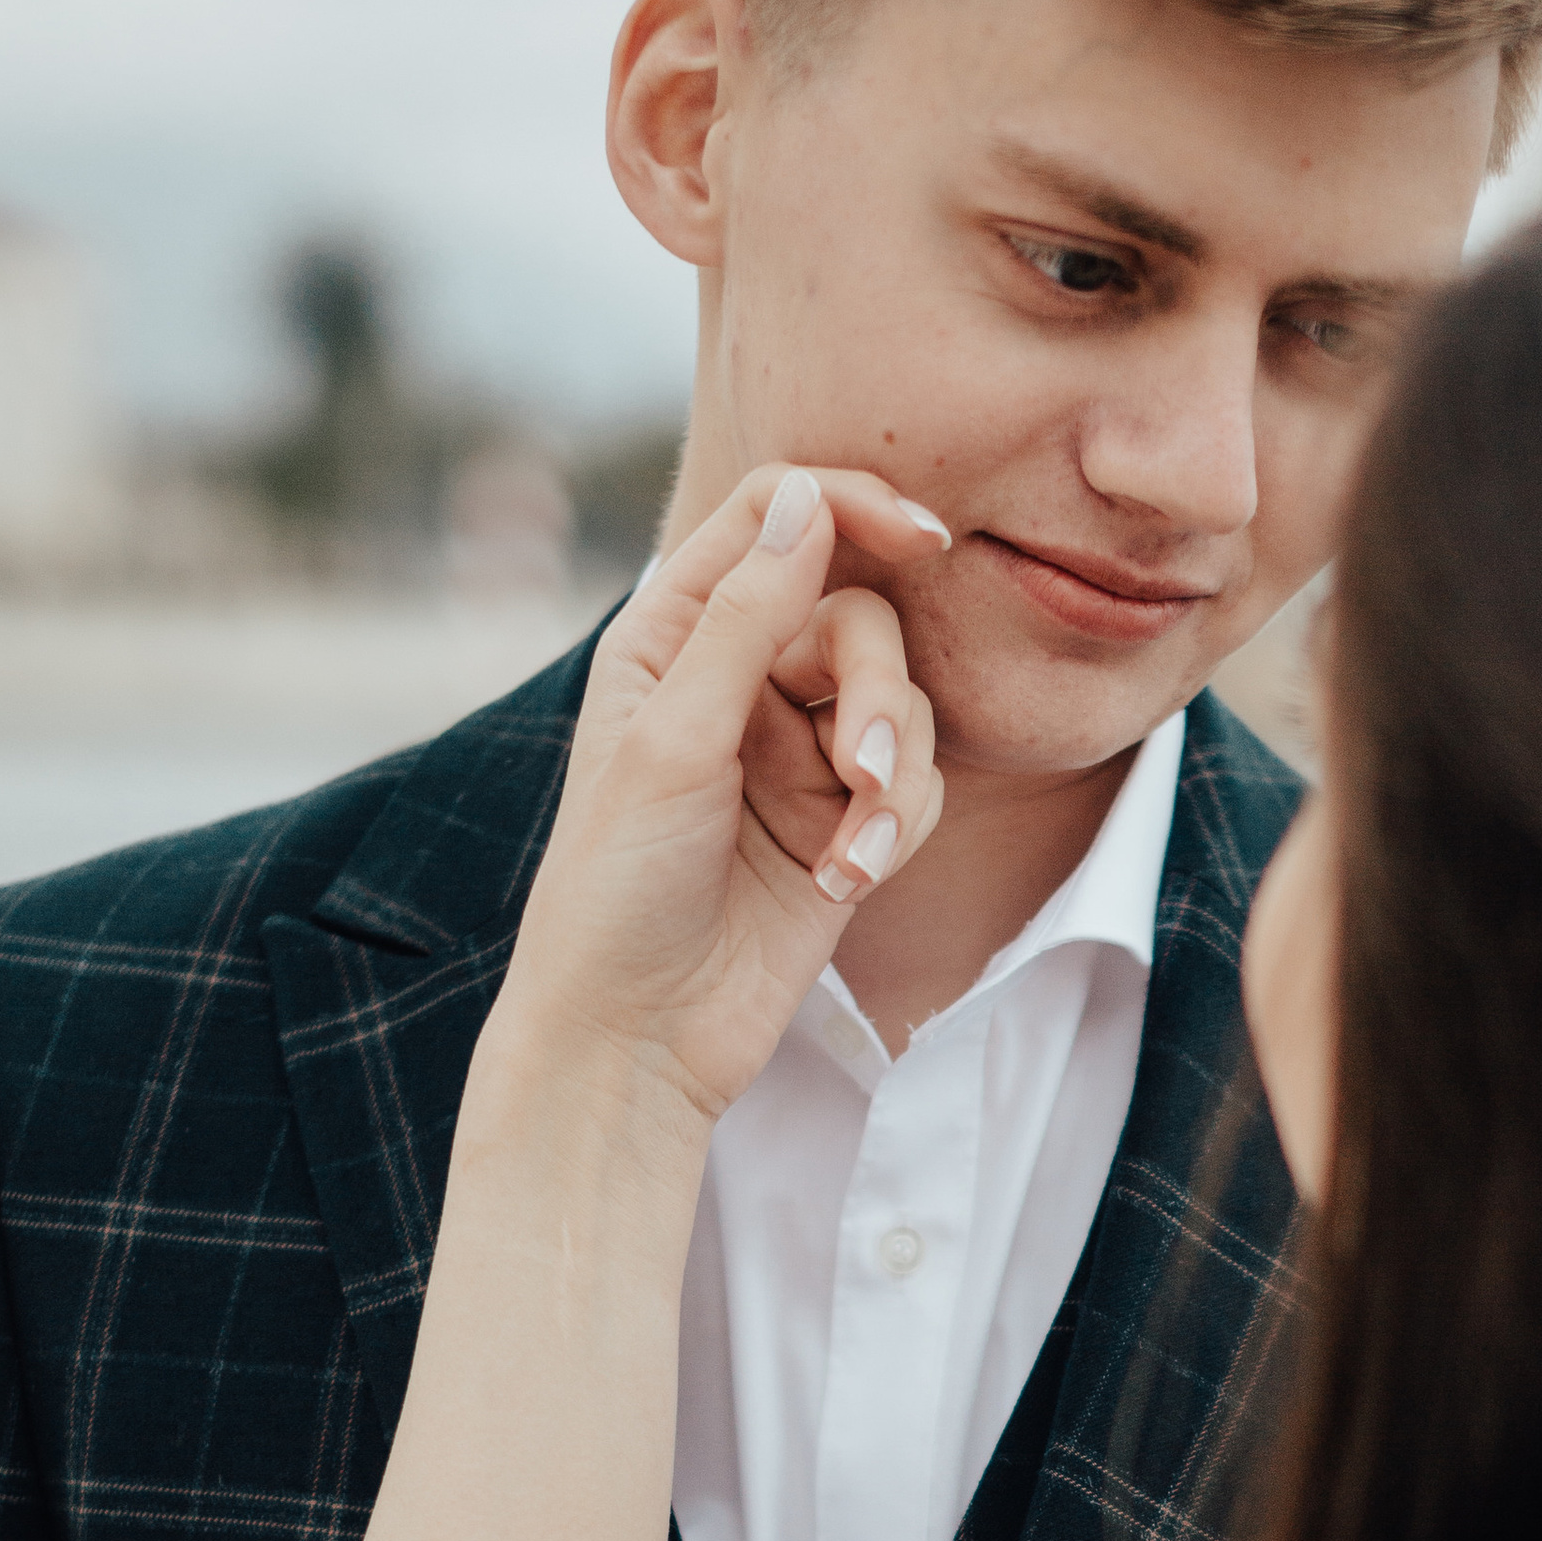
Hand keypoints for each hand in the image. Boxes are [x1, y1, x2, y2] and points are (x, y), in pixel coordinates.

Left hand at [500, 463, 947, 1119]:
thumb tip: (807, 501)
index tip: (925, 540)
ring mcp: (797, 757)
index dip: (853, 511)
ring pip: (903, 708)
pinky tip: (846, 886)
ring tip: (857, 851)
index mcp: (674, 637)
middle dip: (880, 691)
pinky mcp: (843, 829)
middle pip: (861, 619)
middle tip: (866, 771)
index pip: (777, 520)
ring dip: (897, 774)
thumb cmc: (616, 891)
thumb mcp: (672, 740)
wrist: (636, 1040)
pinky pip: (917, 790)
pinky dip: (897, 831)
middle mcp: (741, 683)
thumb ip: (745, 618)